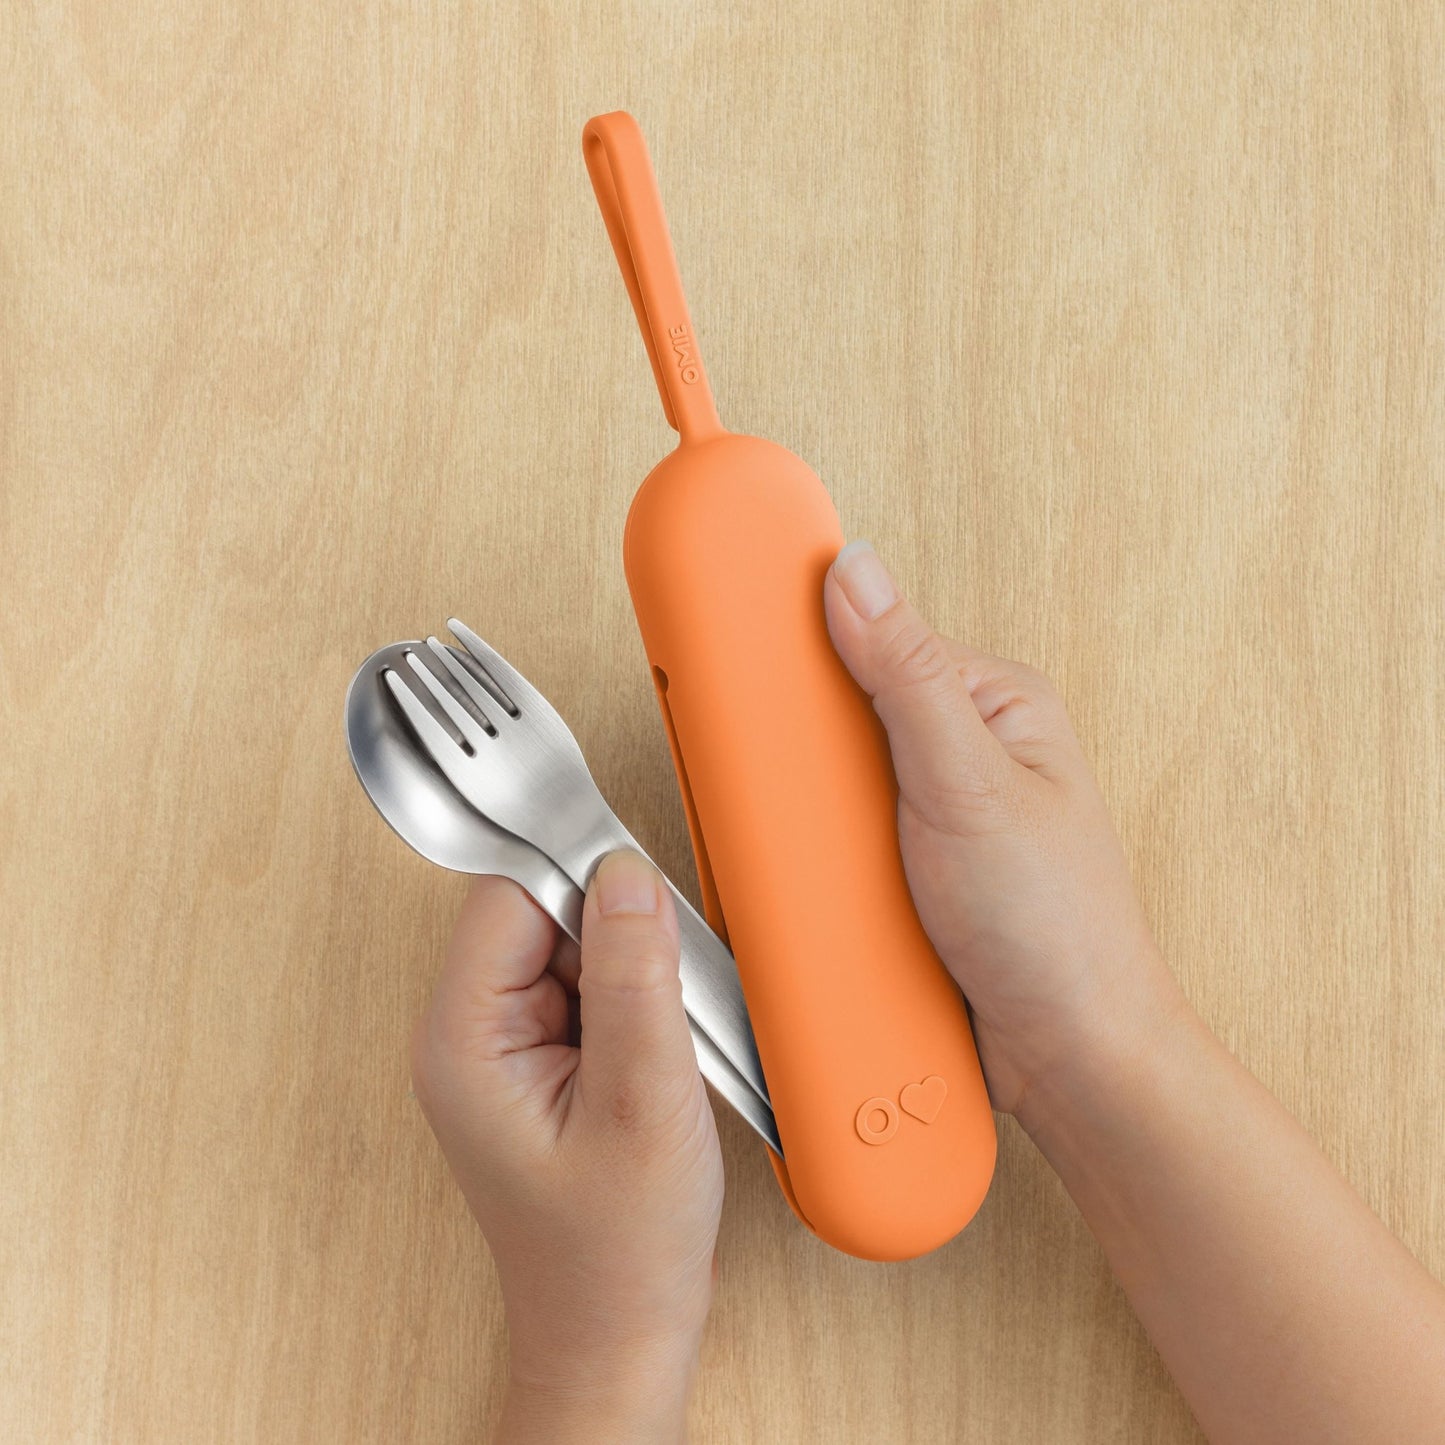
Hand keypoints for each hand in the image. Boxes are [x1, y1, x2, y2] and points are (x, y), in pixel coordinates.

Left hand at [410, 852, 723, 1443]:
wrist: (619, 1335)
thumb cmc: (616, 1252)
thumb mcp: (642, 1104)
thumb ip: (635, 979)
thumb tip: (626, 874)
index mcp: (463, 1038)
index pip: (510, 897)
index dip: (584, 885)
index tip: (647, 907)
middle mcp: (469, 1034)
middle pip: (544, 914)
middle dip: (618, 940)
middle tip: (662, 1009)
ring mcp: (504, 1049)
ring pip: (576, 948)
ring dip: (632, 978)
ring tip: (657, 1058)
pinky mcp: (542, 1062)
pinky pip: (591, 989)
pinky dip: (634, 1009)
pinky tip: (652, 1066)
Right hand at [824, 541, 1184, 1116]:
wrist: (1071, 1059)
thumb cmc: (1061, 927)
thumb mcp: (971, 784)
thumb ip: (908, 676)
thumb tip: (857, 575)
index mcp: (989, 705)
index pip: (871, 641)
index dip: (801, 646)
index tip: (735, 648)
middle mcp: (955, 756)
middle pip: (835, 721)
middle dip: (796, 757)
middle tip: (767, 781)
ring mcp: (923, 821)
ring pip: (824, 795)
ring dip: (800, 827)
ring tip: (796, 854)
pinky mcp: (898, 880)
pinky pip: (830, 856)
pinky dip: (808, 873)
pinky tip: (805, 892)